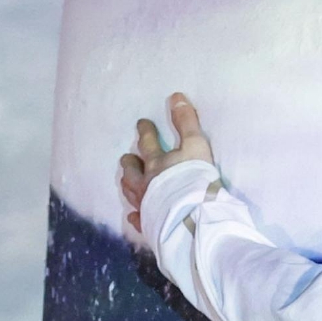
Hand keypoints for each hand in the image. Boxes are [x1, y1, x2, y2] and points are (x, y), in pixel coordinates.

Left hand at [120, 93, 214, 233]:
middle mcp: (145, 183)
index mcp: (156, 163)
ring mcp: (145, 205)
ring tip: (126, 181)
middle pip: (132, 169)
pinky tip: (134, 216)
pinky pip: (138, 219)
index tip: (142, 123)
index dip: (146, 131)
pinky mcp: (149, 224)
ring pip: (130, 192)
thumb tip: (176, 96)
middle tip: (128, 157)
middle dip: (130, 161)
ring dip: (128, 184)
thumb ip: (186, 122)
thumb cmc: (195, 180)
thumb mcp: (195, 146)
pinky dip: (136, 215)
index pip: (148, 142)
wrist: (192, 217)